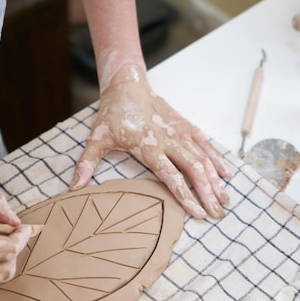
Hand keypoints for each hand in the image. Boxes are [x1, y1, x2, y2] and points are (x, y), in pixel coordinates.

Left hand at [70, 63, 232, 218]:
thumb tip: (73, 188)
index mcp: (149, 146)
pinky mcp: (186, 126)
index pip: (170, 175)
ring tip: (225, 200)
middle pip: (193, 169)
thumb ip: (86, 164)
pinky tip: (226, 174)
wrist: (128, 86)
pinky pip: (205, 144)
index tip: (197, 212)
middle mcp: (169, 140)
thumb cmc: (113, 115)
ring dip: (216, 180)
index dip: (185, 195)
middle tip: (216, 214)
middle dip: (207, 193)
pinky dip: (217, 159)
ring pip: (203, 158)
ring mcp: (180, 132)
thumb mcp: (96, 139)